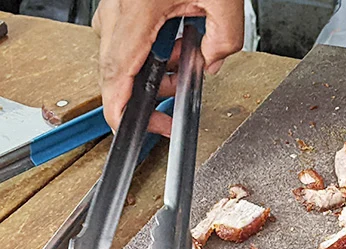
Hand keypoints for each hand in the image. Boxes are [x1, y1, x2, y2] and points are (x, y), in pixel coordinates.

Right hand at [92, 0, 243, 136]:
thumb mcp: (224, 1)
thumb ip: (224, 40)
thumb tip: (211, 65)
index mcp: (136, 10)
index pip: (116, 74)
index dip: (120, 109)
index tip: (130, 130)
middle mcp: (116, 8)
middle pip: (117, 71)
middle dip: (150, 91)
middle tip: (180, 93)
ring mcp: (113, 5)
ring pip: (122, 56)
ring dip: (155, 67)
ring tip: (186, 56)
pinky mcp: (119, 3)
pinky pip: (126, 38)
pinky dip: (150, 49)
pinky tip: (175, 40)